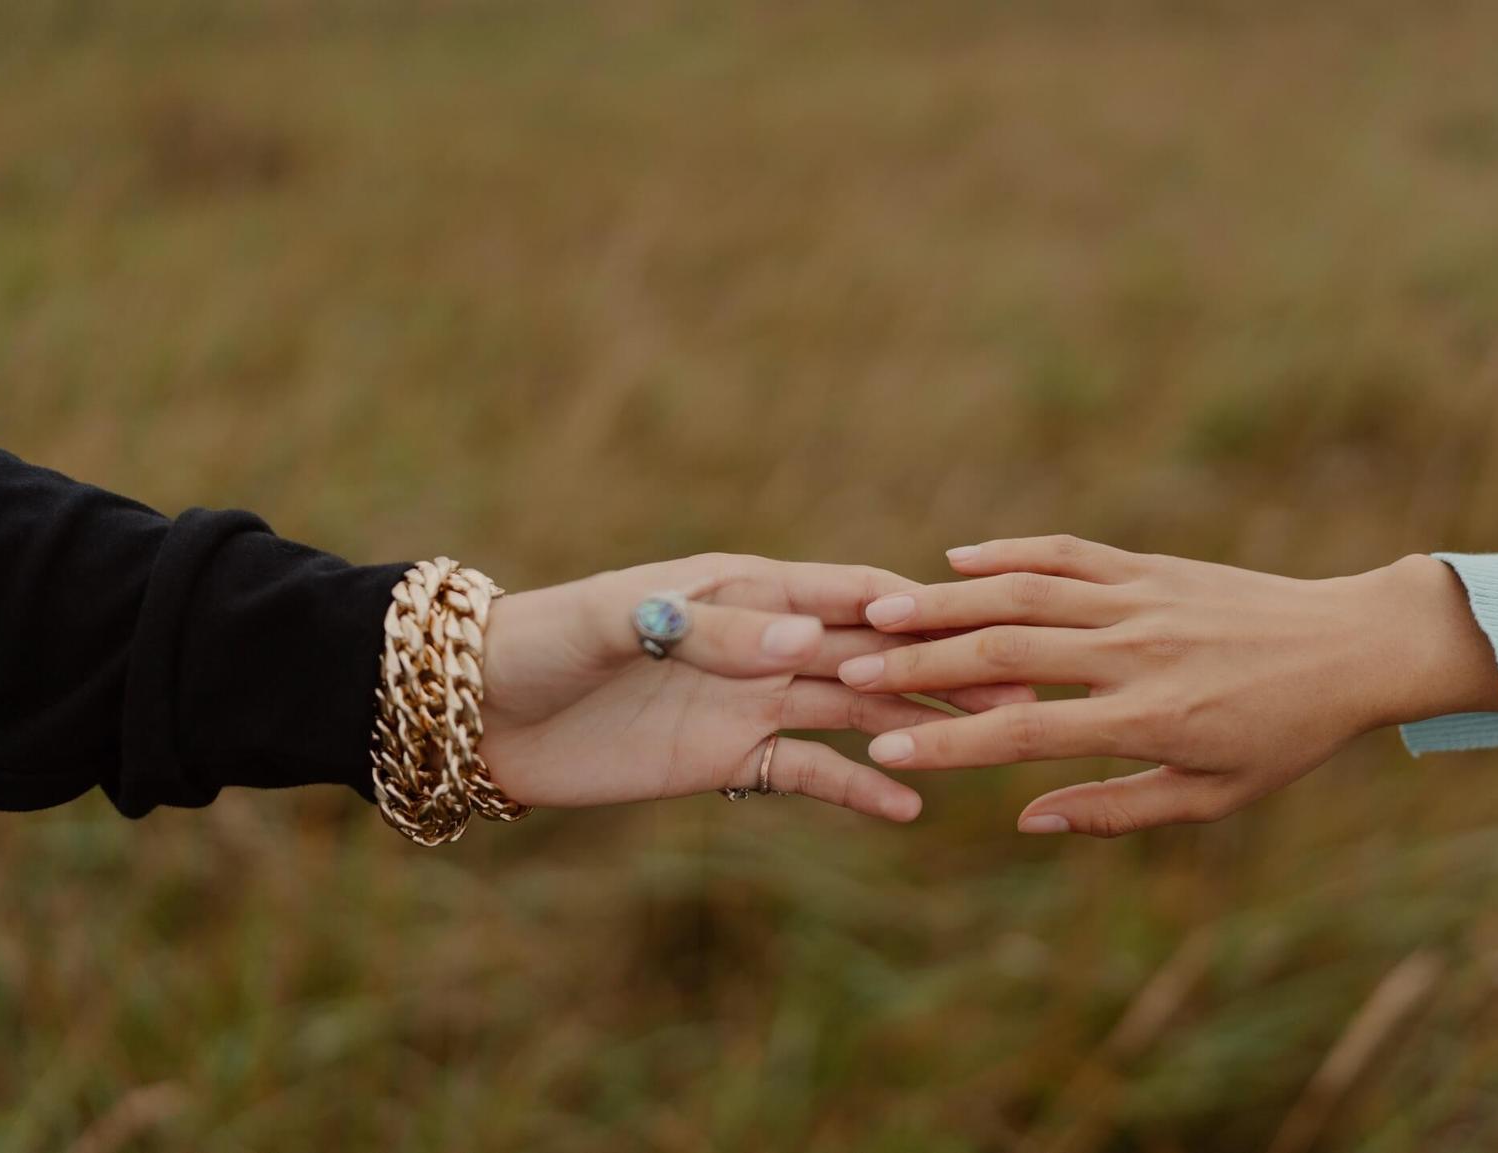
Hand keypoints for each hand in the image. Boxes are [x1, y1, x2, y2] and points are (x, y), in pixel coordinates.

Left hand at [477, 553, 1031, 821]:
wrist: (478, 712)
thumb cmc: (541, 641)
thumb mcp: (618, 621)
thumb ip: (710, 628)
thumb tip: (807, 638)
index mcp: (745, 588)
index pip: (850, 594)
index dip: (914, 611)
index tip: (983, 627)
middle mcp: (763, 640)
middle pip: (873, 656)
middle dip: (943, 670)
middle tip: (1019, 692)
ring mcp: (751, 700)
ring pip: (857, 712)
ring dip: (918, 725)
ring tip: (988, 745)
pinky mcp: (729, 759)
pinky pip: (808, 773)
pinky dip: (858, 789)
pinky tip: (911, 807)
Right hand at [838, 537, 1497, 835]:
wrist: (1352, 645)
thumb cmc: (1286, 735)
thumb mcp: (1213, 796)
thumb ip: (1116, 808)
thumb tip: (1026, 821)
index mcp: (1148, 718)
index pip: (1025, 732)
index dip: (947, 744)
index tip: (884, 749)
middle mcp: (1134, 652)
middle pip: (1006, 652)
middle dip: (921, 663)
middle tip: (850, 668)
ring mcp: (1140, 600)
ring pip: (1025, 593)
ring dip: (947, 601)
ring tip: (880, 609)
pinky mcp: (1150, 566)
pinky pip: (1069, 553)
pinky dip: (1010, 553)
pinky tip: (958, 561)